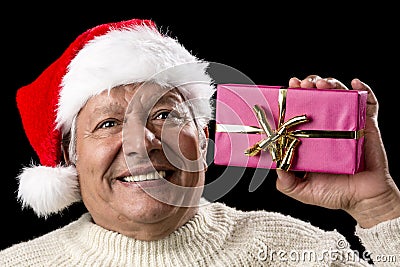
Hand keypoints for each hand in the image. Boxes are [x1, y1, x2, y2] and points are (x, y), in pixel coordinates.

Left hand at [275, 75, 399, 227]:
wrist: (365, 199)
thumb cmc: (335, 193)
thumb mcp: (303, 190)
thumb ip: (286, 182)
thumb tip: (275, 166)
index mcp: (310, 138)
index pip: (299, 111)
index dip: (292, 98)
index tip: (287, 89)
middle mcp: (327, 128)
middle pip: (318, 97)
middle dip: (309, 86)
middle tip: (303, 84)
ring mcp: (347, 124)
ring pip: (339, 95)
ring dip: (330, 84)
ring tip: (322, 84)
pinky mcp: (366, 125)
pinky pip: (368, 103)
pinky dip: (363, 90)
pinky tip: (356, 84)